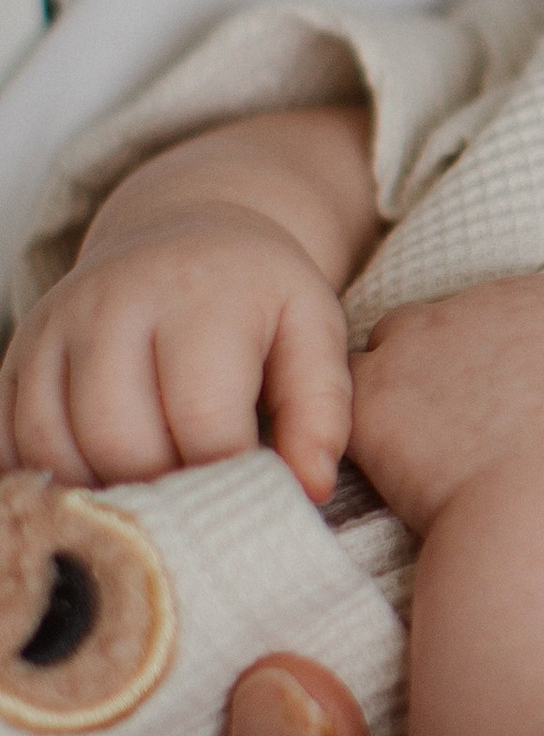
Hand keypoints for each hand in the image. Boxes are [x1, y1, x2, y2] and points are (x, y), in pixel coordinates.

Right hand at [0, 213, 352, 505]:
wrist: (183, 230)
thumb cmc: (257, 295)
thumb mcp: (314, 330)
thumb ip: (321, 408)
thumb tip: (308, 488)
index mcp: (198, 297)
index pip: (203, 420)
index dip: (230, 478)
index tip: (256, 500)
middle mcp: (112, 304)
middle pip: (120, 441)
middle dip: (167, 492)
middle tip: (204, 506)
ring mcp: (53, 328)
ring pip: (56, 450)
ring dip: (107, 494)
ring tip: (159, 500)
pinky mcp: (17, 355)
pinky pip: (10, 441)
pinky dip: (50, 480)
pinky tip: (100, 487)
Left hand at [351, 275, 543, 532]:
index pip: (532, 320)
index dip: (525, 370)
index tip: (528, 418)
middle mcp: (496, 297)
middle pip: (465, 323)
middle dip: (464, 370)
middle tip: (474, 435)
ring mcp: (429, 337)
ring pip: (398, 343)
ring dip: (408, 384)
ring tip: (424, 448)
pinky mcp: (376, 388)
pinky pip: (350, 395)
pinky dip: (367, 427)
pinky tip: (385, 466)